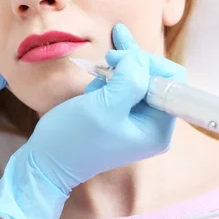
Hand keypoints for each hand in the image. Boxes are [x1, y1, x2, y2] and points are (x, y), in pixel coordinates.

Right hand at [0, 23, 185, 218]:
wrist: (47, 160)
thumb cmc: (74, 138)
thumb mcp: (104, 106)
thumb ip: (130, 79)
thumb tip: (139, 57)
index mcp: (158, 129)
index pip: (171, 81)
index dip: (148, 63)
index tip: (119, 59)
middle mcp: (154, 125)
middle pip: (155, 78)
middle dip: (130, 66)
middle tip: (106, 60)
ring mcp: (138, 121)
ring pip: (138, 79)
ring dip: (116, 74)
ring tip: (94, 86)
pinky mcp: (123, 116)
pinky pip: (124, 87)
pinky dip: (110, 79)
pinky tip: (95, 85)